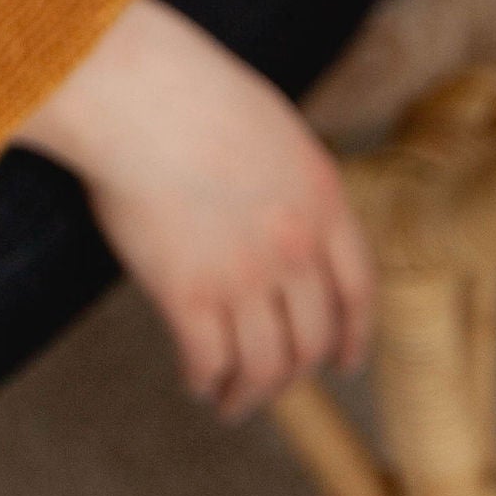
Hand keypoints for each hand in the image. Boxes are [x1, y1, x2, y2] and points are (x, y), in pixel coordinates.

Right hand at [13, 0, 373, 421]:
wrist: (138, 94)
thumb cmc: (189, 91)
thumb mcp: (272, 128)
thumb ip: (288, 180)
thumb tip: (278, 215)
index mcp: (323, 201)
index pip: (358, 290)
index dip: (353, 336)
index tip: (344, 363)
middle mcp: (295, 248)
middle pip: (310, 338)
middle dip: (294, 372)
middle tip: (275, 384)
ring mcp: (244, 275)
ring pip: (264, 365)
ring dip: (249, 395)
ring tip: (231, 404)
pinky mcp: (188, 294)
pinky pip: (208, 358)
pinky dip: (204, 379)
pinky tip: (195, 381)